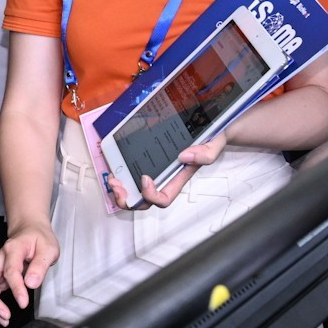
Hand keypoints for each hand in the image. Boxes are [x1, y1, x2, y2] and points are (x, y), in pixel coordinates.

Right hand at [0, 219, 59, 325]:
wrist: (29, 229)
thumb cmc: (38, 238)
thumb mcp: (48, 248)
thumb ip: (40, 266)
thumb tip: (31, 283)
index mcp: (13, 249)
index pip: (10, 271)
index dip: (16, 289)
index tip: (23, 303)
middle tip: (5, 315)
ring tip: (3, 319)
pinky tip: (1, 313)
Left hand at [108, 133, 227, 209]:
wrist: (213, 126)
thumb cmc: (213, 139)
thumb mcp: (214, 143)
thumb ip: (206, 153)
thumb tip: (185, 156)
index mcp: (179, 177)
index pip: (164, 198)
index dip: (151, 195)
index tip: (145, 178)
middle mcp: (166, 177)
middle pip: (145, 201)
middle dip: (128, 199)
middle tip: (117, 185)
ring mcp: (156, 169)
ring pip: (136, 191)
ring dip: (121, 190)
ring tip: (112, 179)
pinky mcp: (149, 158)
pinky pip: (132, 173)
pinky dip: (122, 174)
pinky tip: (116, 167)